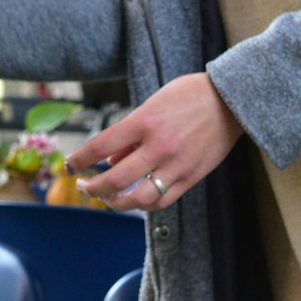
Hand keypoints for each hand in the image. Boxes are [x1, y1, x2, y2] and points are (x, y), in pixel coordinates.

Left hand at [64, 73, 243, 211]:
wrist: (230, 100)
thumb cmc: (188, 96)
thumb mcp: (152, 105)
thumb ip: (130, 135)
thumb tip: (110, 162)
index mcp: (144, 122)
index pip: (100, 146)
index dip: (80, 159)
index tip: (69, 166)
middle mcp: (158, 146)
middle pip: (115, 179)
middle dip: (93, 187)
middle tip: (83, 187)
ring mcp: (176, 165)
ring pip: (138, 198)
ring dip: (116, 203)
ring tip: (107, 199)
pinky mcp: (192, 177)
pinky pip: (162, 200)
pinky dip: (144, 204)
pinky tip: (135, 200)